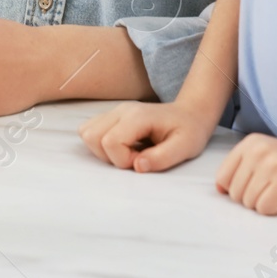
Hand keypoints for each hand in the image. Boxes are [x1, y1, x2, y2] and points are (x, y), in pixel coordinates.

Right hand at [78, 100, 217, 172]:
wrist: (190, 114)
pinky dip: (100, 144)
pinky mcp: (112, 116)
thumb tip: (137, 166)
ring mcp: (115, 111)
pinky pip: (91, 130)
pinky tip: (123, 147)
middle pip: (91, 136)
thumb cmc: (189, 131)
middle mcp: (121, 110)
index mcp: (138, 117)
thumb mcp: (185, 148)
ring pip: (87, 132)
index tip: (142, 160)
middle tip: (134, 157)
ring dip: (103, 151)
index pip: (110, 142)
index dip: (122, 160)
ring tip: (129, 153)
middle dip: (109, 156)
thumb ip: (162, 158)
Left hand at [214, 134, 276, 214]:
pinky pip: (265, 209)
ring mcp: (272, 165)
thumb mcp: (268, 159)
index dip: (240, 191)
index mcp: (251, 143)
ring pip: (250, 204)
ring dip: (269, 204)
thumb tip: (219, 190)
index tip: (262, 185)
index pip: (223, 179)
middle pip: (236, 195)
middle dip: (256, 199)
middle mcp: (258, 151)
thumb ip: (243, 170)